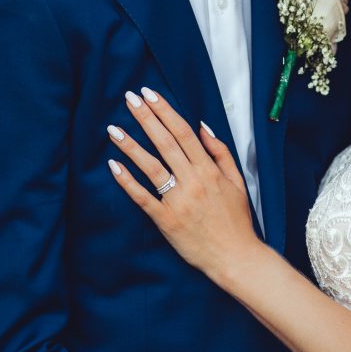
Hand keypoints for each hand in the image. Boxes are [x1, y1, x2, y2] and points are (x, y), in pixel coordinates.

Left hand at [107, 89, 258, 278]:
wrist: (235, 256)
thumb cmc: (236, 220)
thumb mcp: (237, 182)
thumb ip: (221, 153)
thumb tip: (204, 128)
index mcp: (210, 171)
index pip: (184, 133)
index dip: (166, 112)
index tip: (151, 95)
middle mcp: (193, 182)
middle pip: (166, 143)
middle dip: (146, 118)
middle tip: (130, 98)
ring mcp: (178, 201)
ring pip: (151, 167)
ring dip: (131, 146)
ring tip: (113, 128)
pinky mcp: (166, 220)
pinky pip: (143, 198)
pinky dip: (128, 182)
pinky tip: (114, 166)